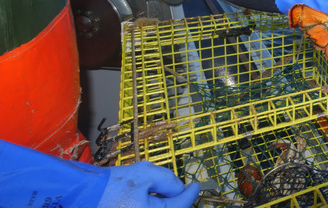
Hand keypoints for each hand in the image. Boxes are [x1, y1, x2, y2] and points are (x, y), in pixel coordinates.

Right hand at [0, 140, 198, 207]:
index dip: (191, 194)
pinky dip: (149, 204)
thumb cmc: (111, 184)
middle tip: (183, 189)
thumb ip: (167, 180)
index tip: (197, 185)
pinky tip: (145, 196)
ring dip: (162, 203)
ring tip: (160, 191)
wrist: (79, 195)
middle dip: (176, 201)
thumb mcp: (144, 174)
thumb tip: (179, 188)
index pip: (180, 206)